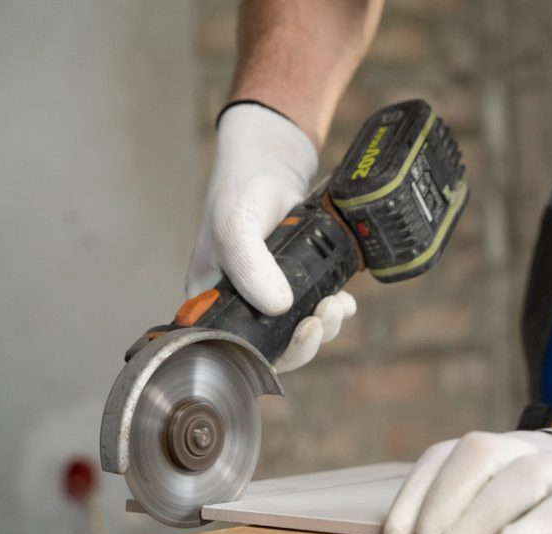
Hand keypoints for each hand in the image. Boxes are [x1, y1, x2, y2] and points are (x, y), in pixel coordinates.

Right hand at [187, 102, 354, 372]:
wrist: (271, 161)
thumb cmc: (240, 191)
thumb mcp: (235, 225)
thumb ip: (249, 265)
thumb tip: (279, 307)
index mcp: (210, 302)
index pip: (235, 350)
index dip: (271, 355)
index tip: (301, 333)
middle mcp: (239, 306)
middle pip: (274, 349)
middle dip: (306, 342)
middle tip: (324, 318)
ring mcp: (268, 297)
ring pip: (298, 334)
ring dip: (324, 327)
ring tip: (337, 304)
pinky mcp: (295, 285)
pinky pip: (315, 312)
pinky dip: (333, 311)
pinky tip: (341, 298)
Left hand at [383, 367, 551, 533]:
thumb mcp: (519, 494)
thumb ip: (479, 506)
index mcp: (502, 449)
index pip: (446, 457)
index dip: (416, 492)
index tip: (395, 532)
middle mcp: (529, 448)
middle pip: (477, 455)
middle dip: (442, 500)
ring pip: (523, 475)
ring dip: (482, 511)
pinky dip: (540, 521)